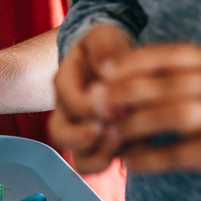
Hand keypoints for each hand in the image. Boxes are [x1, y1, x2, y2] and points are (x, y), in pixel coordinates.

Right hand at [49, 24, 134, 173]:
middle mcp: (69, 111)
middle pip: (61, 135)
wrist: (118, 59)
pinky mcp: (107, 144)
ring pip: (79, 158)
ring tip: (123, 143)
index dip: (89, 106)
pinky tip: (140, 147)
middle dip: (83, 138)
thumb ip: (104, 47)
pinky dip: (120, 161)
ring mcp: (85, 131)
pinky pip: (104, 164)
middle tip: (110, 132)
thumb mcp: (104, 37)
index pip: (67, 99)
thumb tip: (108, 65)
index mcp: (65, 83)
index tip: (116, 103)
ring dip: (100, 156)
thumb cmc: (108, 47)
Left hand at [100, 42, 200, 175]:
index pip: (170, 55)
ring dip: (134, 124)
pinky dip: (149, 157)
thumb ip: (165, 74)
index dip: (134, 61)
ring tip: (108, 132)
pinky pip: (177, 154)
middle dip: (126, 92)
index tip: (103, 69)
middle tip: (96, 101)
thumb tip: (108, 72)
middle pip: (166, 86)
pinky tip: (128, 160)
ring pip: (171, 116)